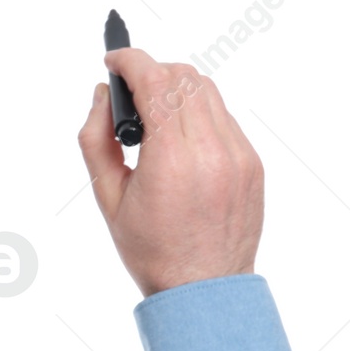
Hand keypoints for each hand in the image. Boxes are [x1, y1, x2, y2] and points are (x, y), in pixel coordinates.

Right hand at [76, 47, 263, 297]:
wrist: (202, 290)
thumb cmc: (151, 251)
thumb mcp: (108, 197)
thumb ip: (96, 140)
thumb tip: (101, 96)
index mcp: (172, 159)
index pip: (154, 80)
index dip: (130, 60)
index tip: (113, 60)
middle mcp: (211, 150)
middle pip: (183, 77)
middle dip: (153, 73)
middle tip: (130, 92)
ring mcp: (238, 155)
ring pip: (208, 92)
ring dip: (177, 90)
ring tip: (156, 117)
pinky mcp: (253, 164)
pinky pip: (225, 119)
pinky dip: (199, 116)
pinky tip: (182, 142)